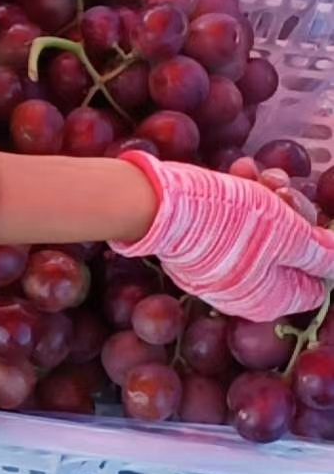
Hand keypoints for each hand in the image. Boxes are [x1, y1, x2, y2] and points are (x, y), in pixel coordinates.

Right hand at [113, 152, 333, 321]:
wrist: (156, 205)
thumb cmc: (227, 221)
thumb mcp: (287, 233)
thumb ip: (320, 252)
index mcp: (271, 300)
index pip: (317, 282)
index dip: (322, 247)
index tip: (316, 219)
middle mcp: (247, 293)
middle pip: (291, 253)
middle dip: (293, 214)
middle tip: (283, 190)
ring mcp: (222, 272)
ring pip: (264, 231)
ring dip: (267, 197)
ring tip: (256, 175)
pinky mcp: (201, 251)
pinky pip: (234, 227)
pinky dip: (240, 199)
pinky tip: (238, 173)